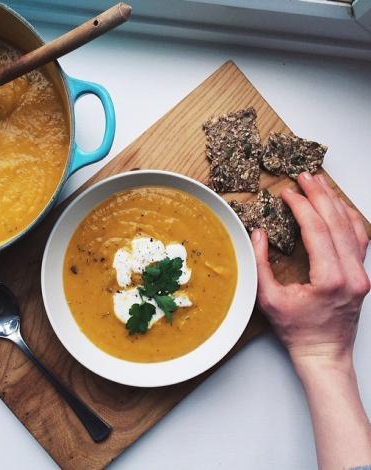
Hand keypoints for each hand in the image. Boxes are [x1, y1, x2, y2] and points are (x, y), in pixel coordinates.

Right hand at [251, 172, 369, 369]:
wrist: (324, 353)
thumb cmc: (296, 330)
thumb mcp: (269, 299)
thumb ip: (261, 264)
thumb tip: (258, 233)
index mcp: (330, 279)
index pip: (316, 230)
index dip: (301, 207)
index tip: (287, 193)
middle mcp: (352, 273)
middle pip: (337, 222)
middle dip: (319, 195)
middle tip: (304, 176)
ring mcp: (362, 274)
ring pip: (353, 227)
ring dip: (335, 202)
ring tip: (320, 184)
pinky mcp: (362, 275)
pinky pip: (361, 239)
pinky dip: (350, 218)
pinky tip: (340, 207)